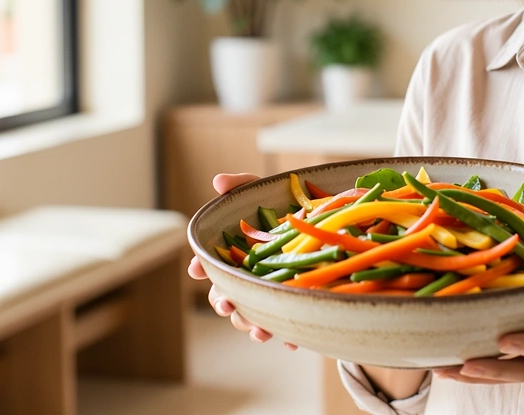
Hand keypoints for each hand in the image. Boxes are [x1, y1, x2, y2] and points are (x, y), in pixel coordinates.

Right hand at [187, 172, 297, 350]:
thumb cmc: (284, 204)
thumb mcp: (263, 191)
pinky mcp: (292, 304)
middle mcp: (248, 277)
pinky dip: (289, 336)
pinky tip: (293, 342)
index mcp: (235, 255)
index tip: (195, 269)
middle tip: (227, 304)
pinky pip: (288, 325)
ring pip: (252, 316)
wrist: (327, 218)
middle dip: (222, 303)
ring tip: (260, 331)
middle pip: (227, 296)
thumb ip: (240, 185)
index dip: (200, 268)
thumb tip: (218, 182)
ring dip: (251, 326)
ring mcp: (269, 292)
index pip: (209, 265)